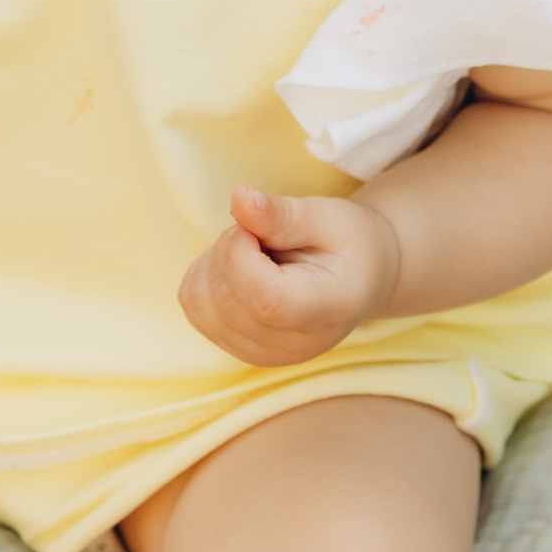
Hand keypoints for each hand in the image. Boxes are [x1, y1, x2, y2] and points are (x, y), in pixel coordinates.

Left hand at [178, 184, 401, 368]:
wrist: (358, 279)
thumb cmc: (348, 244)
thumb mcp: (327, 216)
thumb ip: (282, 214)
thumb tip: (238, 197)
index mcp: (325, 313)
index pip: (264, 299)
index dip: (242, 252)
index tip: (259, 226)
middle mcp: (291, 346)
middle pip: (225, 300)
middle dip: (229, 248)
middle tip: (264, 233)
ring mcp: (260, 354)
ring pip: (200, 302)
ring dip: (215, 261)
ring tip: (257, 253)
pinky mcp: (235, 348)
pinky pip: (193, 305)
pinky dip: (207, 275)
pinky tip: (242, 269)